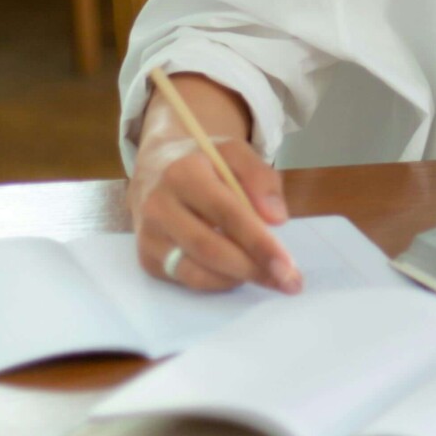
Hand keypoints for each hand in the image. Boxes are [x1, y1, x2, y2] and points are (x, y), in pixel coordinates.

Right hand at [128, 85, 300, 294]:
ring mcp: (149, 235)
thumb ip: (261, 179)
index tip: (288, 265)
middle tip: (288, 282)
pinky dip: (218, 281)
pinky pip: (187, 279)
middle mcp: (159, 206)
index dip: (259, 242)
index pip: (227, 214)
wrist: (156, 168)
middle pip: (210, 248)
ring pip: (197, 271)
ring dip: (238, 279)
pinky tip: (238, 273)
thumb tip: (277, 219)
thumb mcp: (236, 153)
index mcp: (184, 173)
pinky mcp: (147, 257)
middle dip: (253, 269)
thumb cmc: (203, 162)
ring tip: (268, 277)